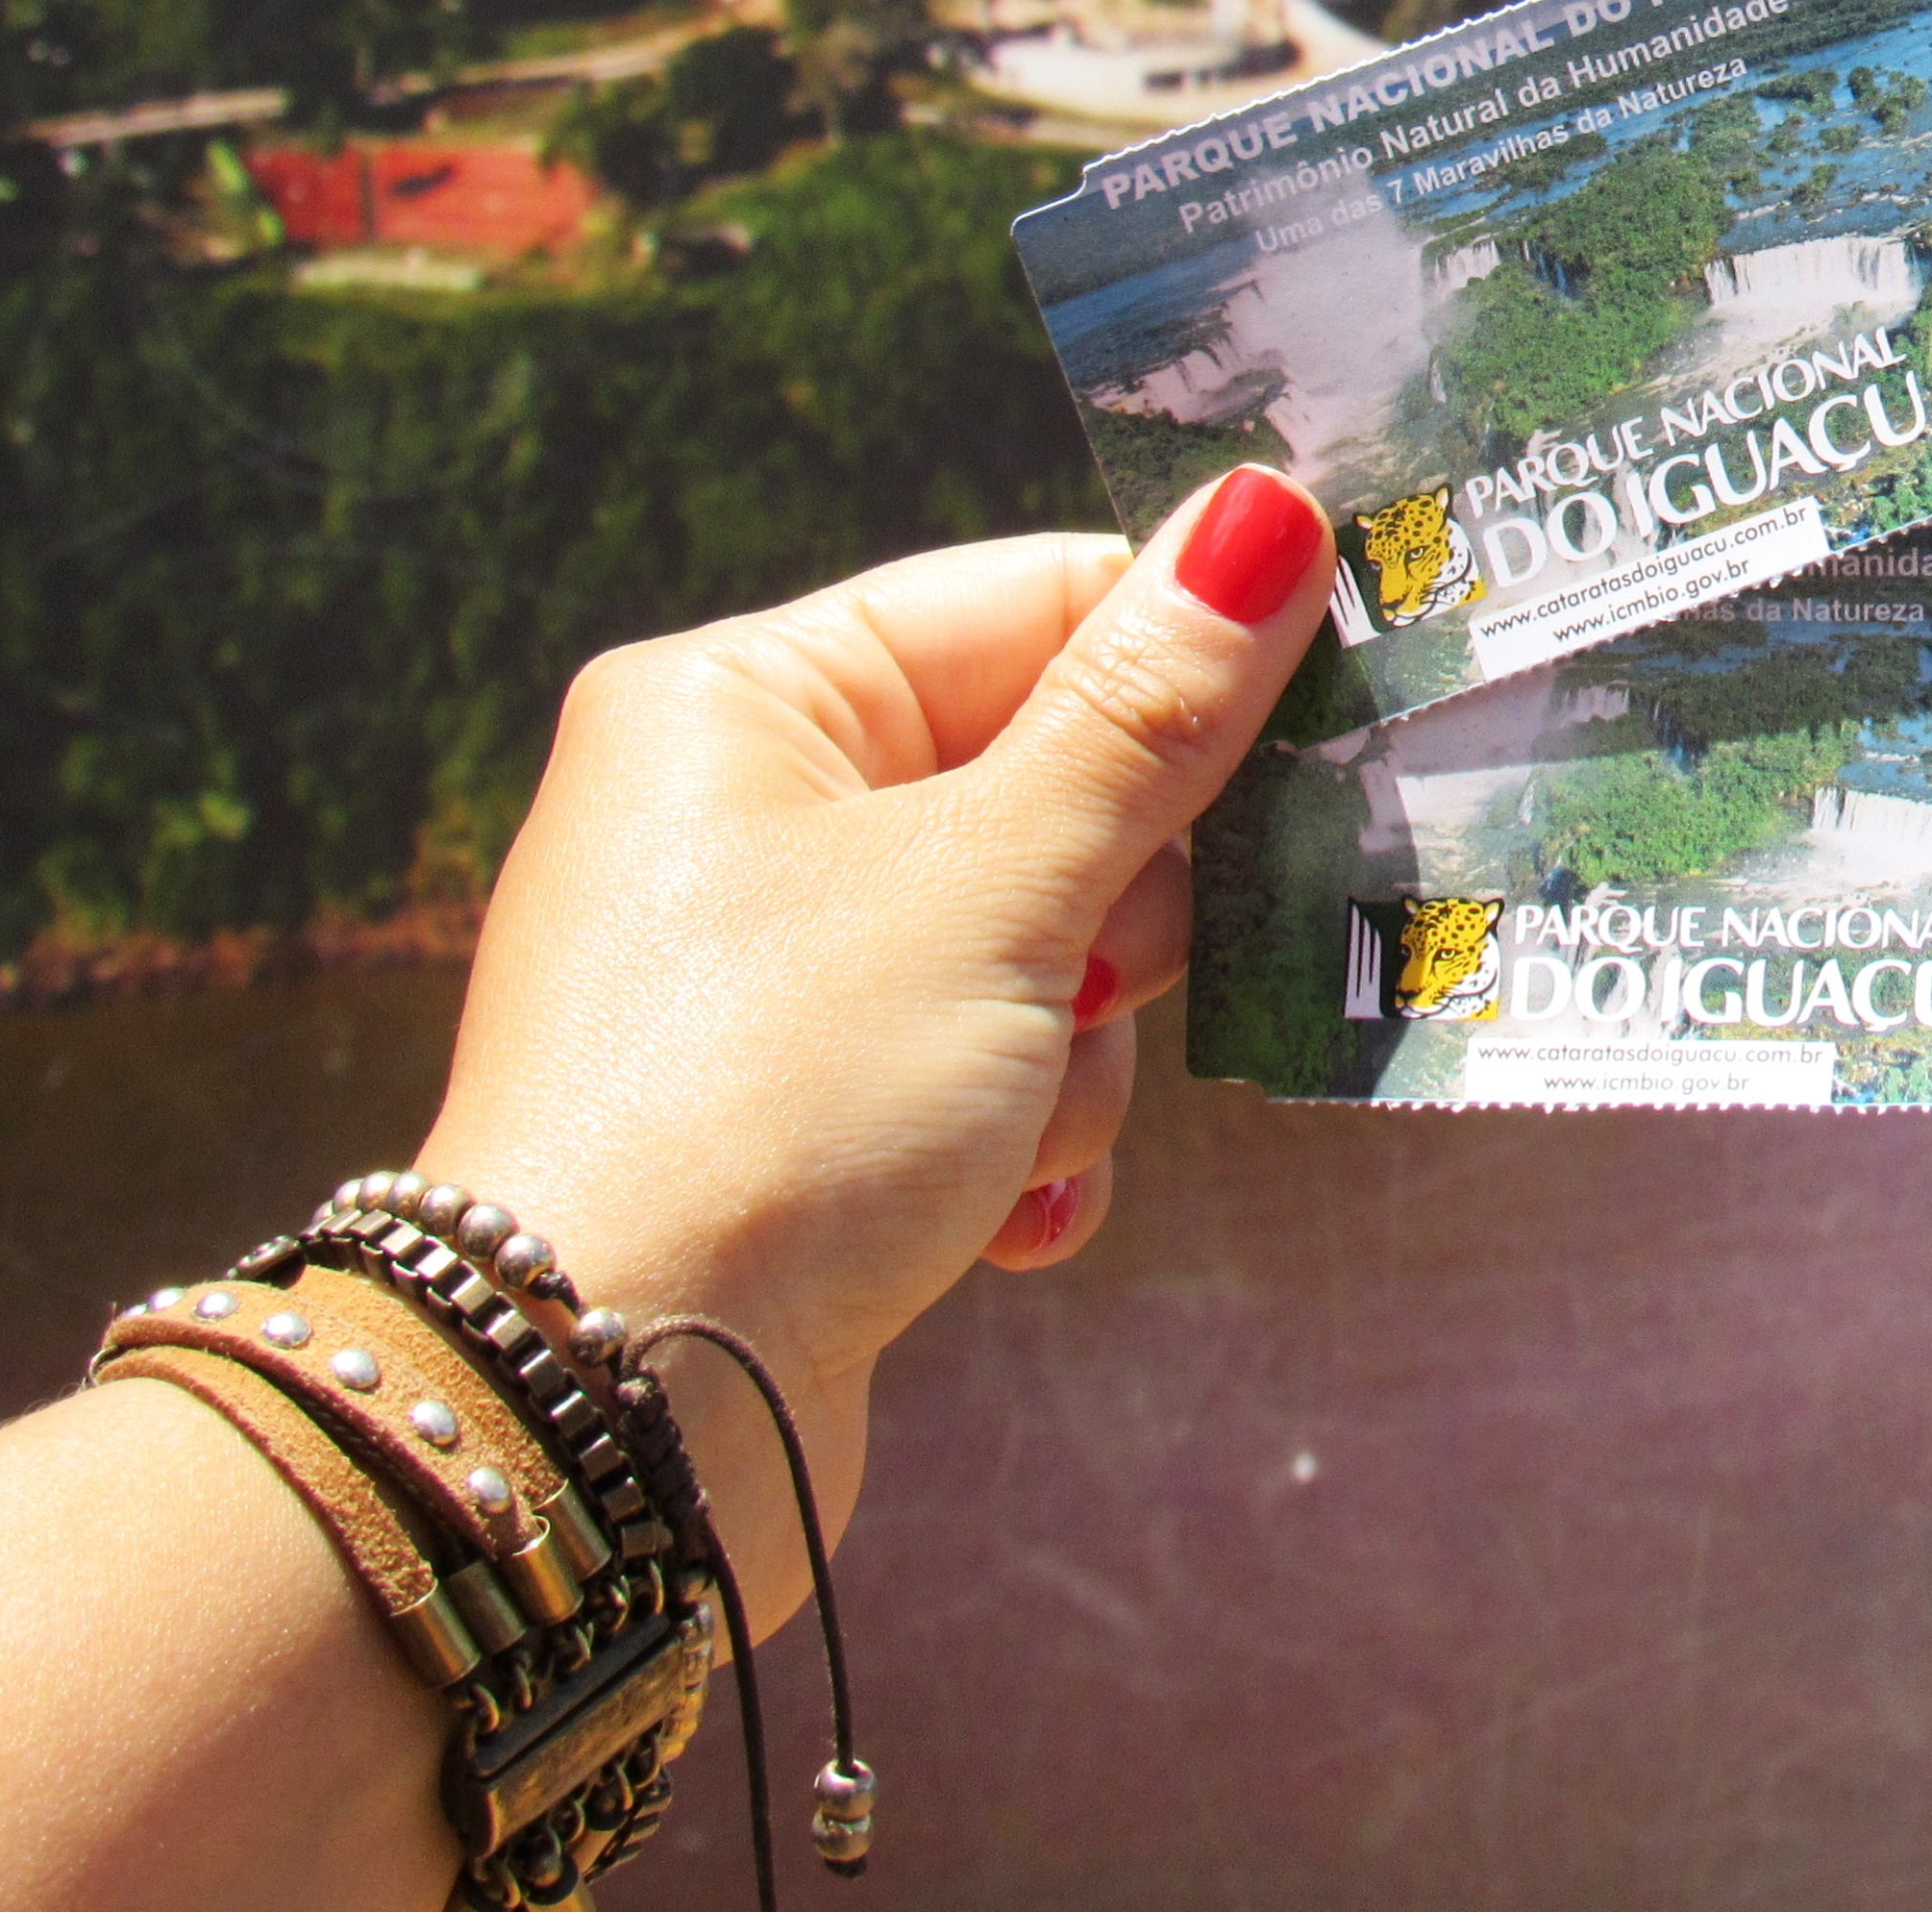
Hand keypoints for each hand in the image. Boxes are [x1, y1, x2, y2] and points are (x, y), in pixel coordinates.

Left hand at [411, 467, 1331, 1636]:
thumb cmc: (781, 1101)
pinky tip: (996, 1218)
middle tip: (1100, 981)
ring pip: (1041, 948)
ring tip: (1012, 1129)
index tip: (1324, 729)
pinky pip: (983, 1075)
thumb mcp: (999, 886)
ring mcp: (766, 975)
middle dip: (1118, 911)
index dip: (1182, 667)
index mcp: (745, 701)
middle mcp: (738, 816)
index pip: (1030, 603)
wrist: (607, 1416)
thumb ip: (1149, 713)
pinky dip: (1019, 1142)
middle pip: (1049, 783)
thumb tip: (1266, 515)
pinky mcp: (797, 1119)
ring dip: (1077, 1055)